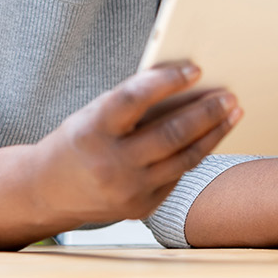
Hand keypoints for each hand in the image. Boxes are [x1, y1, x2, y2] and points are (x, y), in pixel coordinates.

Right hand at [35, 62, 241, 224]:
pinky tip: (209, 138)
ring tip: (231, 114)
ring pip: (184, 158)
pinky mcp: (141, 208)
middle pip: (171, 133)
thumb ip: (131, 102)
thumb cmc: (75, 143)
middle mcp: (110, 163)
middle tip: (228, 97)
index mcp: (92, 130)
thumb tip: (180, 83)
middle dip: (206, 111)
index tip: (194, 69)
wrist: (47, 192)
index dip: (168, 81)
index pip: (135, 98)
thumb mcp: (92, 115)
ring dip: (213, 133)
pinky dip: (194, 154)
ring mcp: (128, 190)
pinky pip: (177, 177)